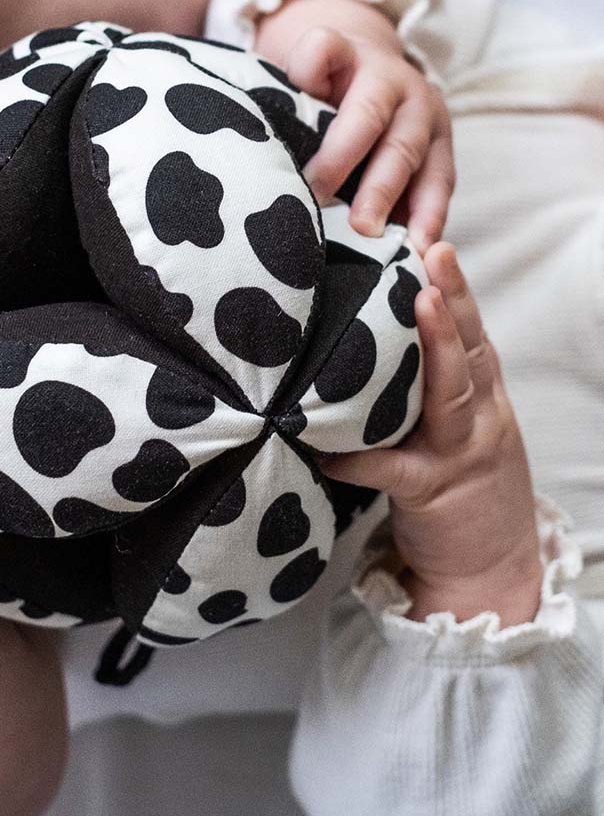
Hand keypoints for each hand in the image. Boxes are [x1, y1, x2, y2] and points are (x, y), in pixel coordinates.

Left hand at [253, 0, 453, 252]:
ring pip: (411, 155)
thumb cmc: (320, 88)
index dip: (309, 74)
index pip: (322, 52)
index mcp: (347, 55)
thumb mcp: (296, 75)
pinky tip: (419, 246)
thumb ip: (285, 89)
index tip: (291, 120)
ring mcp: (423, 113)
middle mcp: (393, 80)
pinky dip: (429, 215)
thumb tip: (270, 119)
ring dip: (390, 197)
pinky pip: (439, 182)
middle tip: (334, 212)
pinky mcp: (442, 147)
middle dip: (347, 165)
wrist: (372, 70)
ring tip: (373, 234)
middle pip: (371, 122)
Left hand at [321, 242, 543, 626]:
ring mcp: (462, 454)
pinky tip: (326, 449)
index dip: (456, 289)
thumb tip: (365, 341)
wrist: (489, 571)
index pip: (472, 334)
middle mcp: (479, 418)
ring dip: (436, 350)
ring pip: (451, 395)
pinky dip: (358, 457)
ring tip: (416, 306)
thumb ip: (422, 389)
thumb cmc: (455, 487)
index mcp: (480, 398)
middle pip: (471, 349)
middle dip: (454, 299)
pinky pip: (394, 469)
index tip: (435, 245)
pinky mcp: (434, 494)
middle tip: (434, 252)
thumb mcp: (450, 429)